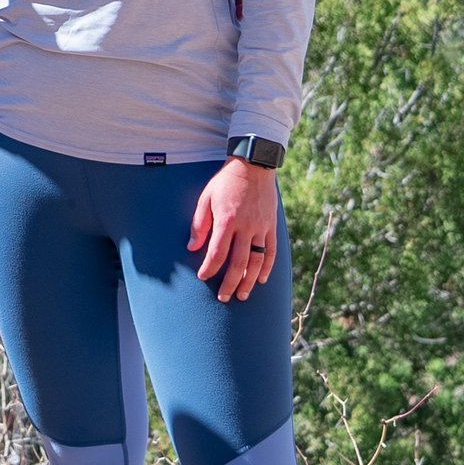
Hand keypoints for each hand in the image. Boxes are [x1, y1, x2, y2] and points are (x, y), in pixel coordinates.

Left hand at [189, 159, 279, 302]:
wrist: (253, 167)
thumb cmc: (225, 182)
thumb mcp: (206, 198)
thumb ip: (199, 224)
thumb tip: (191, 247)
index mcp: (227, 219)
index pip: (217, 252)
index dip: (209, 267)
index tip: (202, 276)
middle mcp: (246, 227)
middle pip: (239, 263)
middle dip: (230, 283)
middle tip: (223, 297)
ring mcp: (261, 228)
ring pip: (257, 262)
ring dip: (249, 281)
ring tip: (242, 295)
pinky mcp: (271, 227)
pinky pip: (271, 252)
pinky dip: (267, 268)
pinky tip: (261, 280)